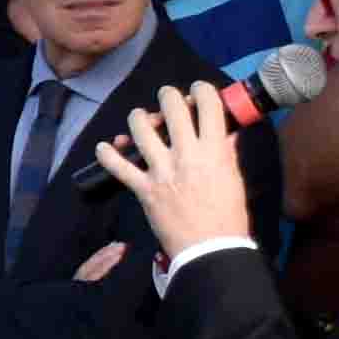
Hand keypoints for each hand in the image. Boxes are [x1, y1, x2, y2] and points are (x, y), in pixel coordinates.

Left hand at [91, 80, 254, 257]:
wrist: (210, 248)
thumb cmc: (228, 216)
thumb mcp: (234, 179)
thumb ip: (226, 153)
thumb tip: (225, 134)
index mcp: (215, 151)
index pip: (208, 106)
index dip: (201, 90)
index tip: (197, 90)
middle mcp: (186, 155)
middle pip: (171, 109)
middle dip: (168, 96)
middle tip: (167, 97)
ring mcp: (162, 171)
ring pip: (141, 130)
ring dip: (139, 118)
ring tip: (140, 117)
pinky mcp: (144, 189)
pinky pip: (119, 167)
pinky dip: (108, 155)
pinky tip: (105, 146)